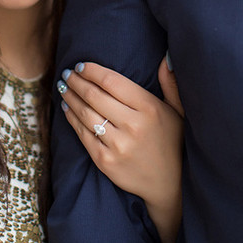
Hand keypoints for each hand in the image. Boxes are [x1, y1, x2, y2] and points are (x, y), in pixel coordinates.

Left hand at [58, 57, 182, 242]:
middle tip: (67, 73)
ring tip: (63, 87)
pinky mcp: (105, 161)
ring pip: (85, 113)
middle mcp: (133, 125)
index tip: (81, 65)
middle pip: (95, 95)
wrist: (169, 185)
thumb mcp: (178, 111)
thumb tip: (167, 57)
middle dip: (76, 81)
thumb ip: (171, 83)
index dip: (92, 70)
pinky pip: (83, 134)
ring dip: (70, 97)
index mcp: (149, 109)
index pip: (112, 81)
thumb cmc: (172, 142)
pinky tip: (67, 108)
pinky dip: (72, 119)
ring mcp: (118, 145)